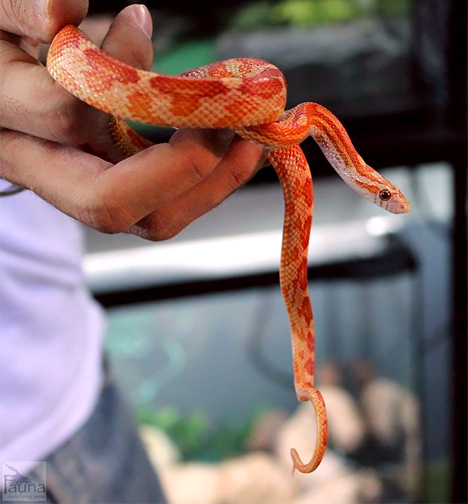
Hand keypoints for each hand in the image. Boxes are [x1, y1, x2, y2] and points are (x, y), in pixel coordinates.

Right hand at [0, 0, 266, 239]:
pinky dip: (211, 183)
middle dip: (187, 164)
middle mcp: (46, 176)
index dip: (118, 75)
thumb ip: (22, 10)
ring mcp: (88, 193)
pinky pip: (168, 208)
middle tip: (233, 120)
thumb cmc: (5, 47)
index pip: (65, 118)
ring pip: (153, 220)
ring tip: (251, 138)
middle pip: (113, 205)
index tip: (140, 23)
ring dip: (214, 183)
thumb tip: (62, 9)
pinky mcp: (118, 192)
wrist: (5, 88)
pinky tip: (237, 148)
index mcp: (9, 126)